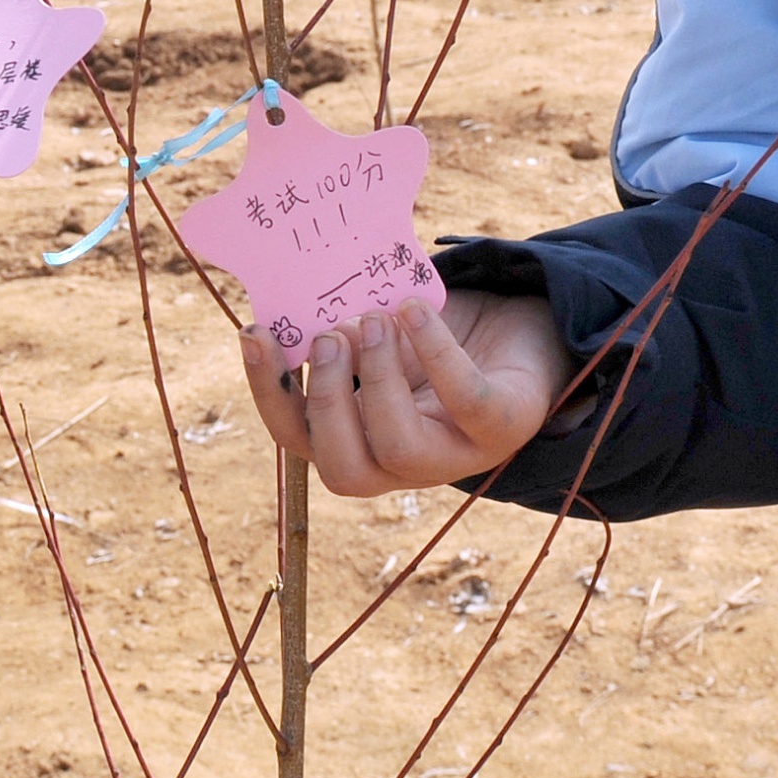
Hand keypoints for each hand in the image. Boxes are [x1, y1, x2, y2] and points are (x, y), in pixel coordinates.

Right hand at [241, 293, 565, 494]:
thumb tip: (305, 311)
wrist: (523, 325)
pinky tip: (414, 309)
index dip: (269, 394)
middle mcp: (404, 463)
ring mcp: (457, 452)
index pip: (298, 439)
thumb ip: (344, 332)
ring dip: (377, 378)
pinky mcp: (505, 425)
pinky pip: (465, 400)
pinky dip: (435, 352)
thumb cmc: (438, 333)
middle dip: (327, 400)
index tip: (254, 334)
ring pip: (399, 446)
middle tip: (331, 334)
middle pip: (343, 468)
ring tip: (377, 316)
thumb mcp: (382, 331)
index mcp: (362, 441)